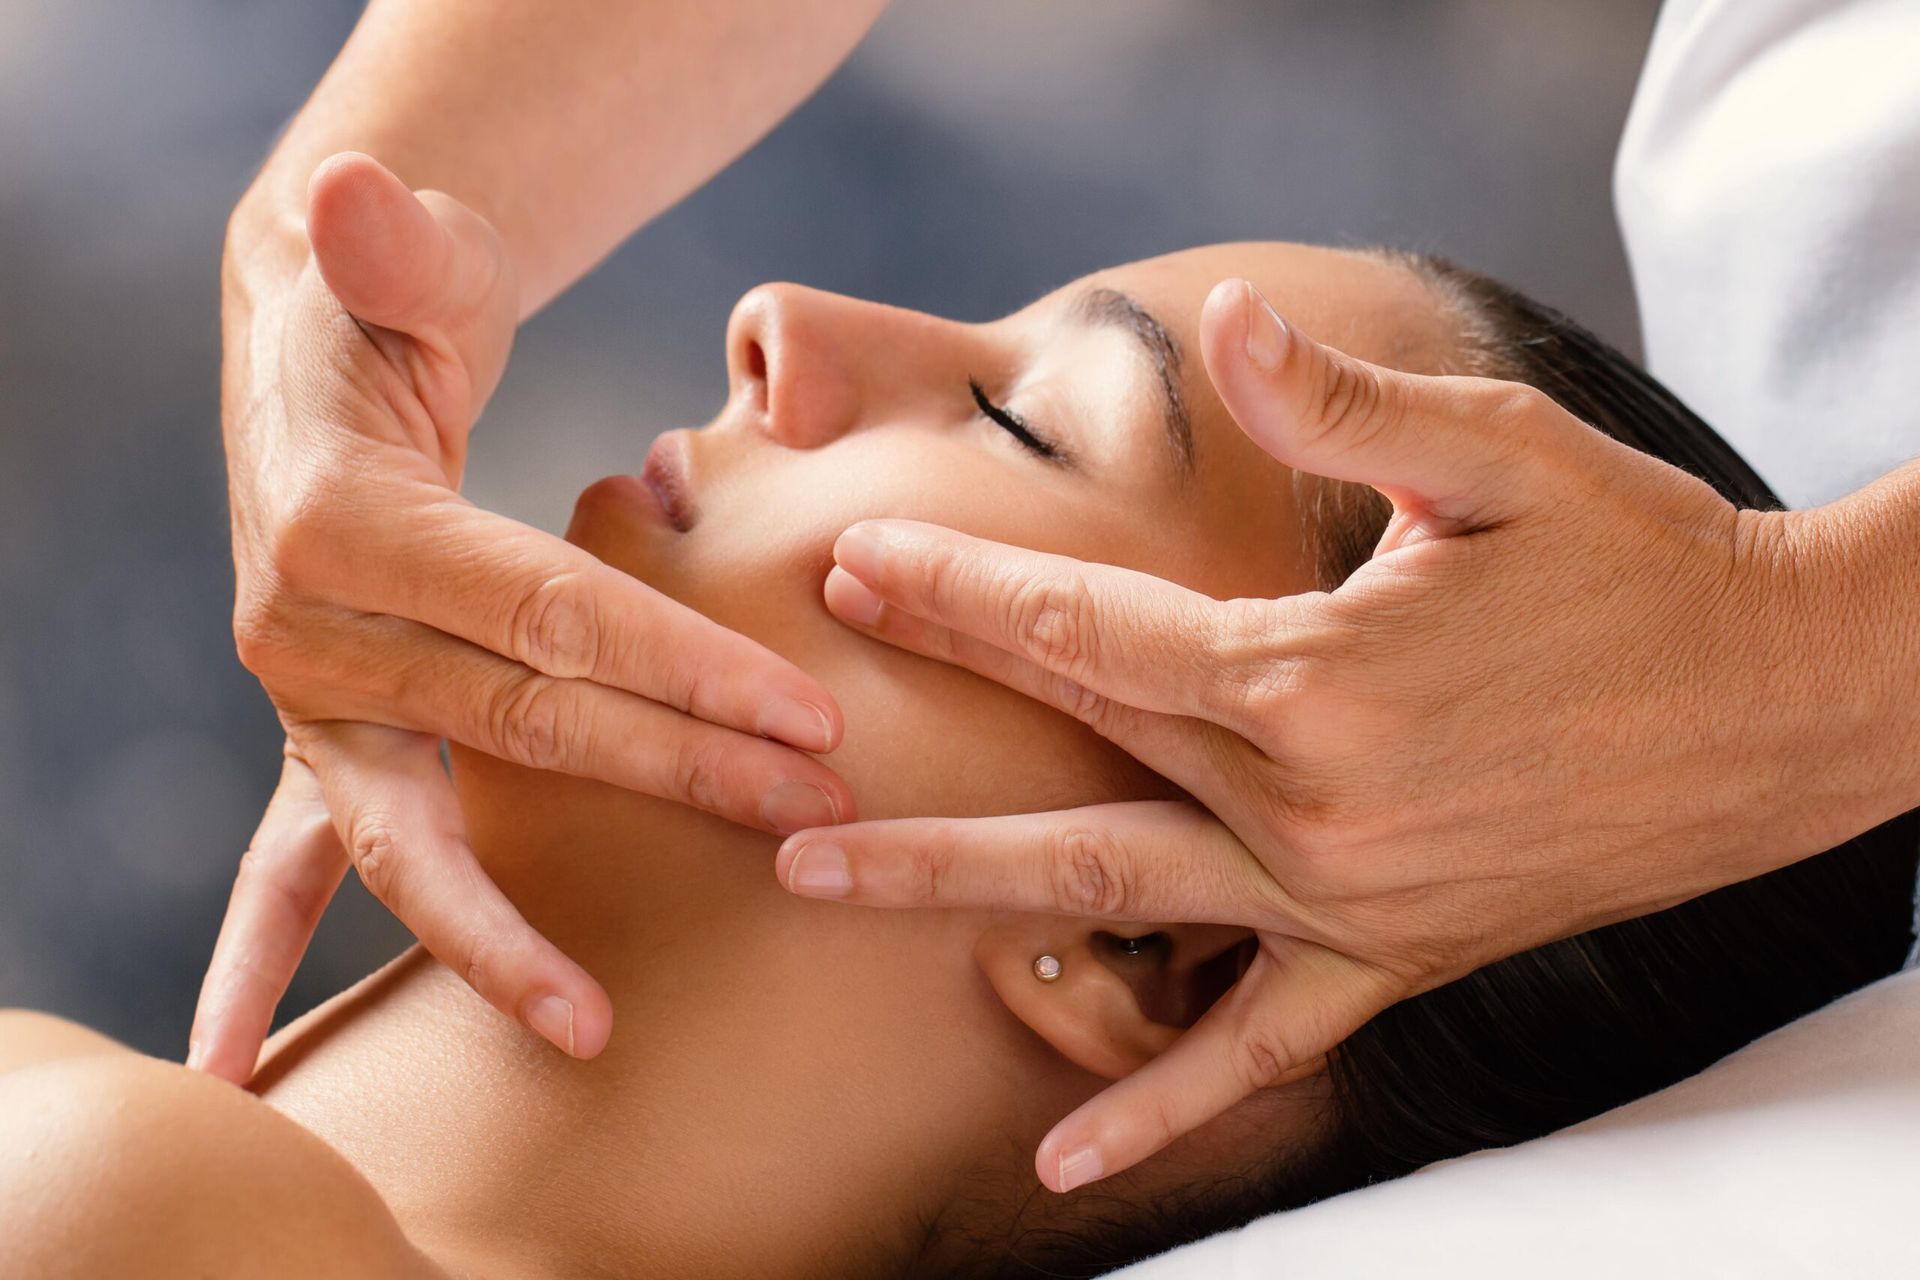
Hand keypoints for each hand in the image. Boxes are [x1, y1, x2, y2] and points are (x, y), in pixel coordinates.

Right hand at [191, 154, 853, 1079]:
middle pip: (525, 726)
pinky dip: (319, 957)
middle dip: (677, 773)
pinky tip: (298, 1053)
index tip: (805, 713)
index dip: (674, 665)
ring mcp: (312, 708)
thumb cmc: (390, 309)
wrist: (319, 378)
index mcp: (344, 526)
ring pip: (435, 830)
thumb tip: (354, 191)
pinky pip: (320, 869)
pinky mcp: (332, 747)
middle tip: (815, 814)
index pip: (542, 615)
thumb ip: (394, 244)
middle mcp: (308, 633)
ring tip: (596, 1022)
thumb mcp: (400, 263)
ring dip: (522, 924)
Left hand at [773, 279, 1872, 1190]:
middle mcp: (1309, 801)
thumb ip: (1343, 402)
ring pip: (1114, 899)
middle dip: (927, 719)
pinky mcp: (1393, 958)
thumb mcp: (1501, 458)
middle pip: (1072, 750)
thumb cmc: (1642, 565)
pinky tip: (1067, 1160)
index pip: (1090, 626)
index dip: (962, 588)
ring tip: (820, 883)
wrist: (1780, 707)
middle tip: (785, 717)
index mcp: (1313, 673)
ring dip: (957, 890)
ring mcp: (1343, 899)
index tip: (858, 560)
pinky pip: (1256, 1048)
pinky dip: (1161, 1106)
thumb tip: (1229, 316)